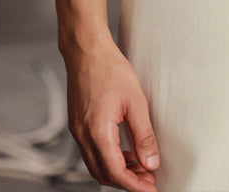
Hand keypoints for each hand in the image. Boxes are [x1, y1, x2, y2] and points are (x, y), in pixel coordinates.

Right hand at [64, 36, 159, 191]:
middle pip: (104, 174)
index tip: (151, 188)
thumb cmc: (110, 69)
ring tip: (140, 165)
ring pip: (96, 165)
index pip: (116, 173)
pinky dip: (108, 157)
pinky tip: (124, 150)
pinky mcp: (76, 124)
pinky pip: (91, 151)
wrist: (86, 50)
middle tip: (148, 179)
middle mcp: (83, 136)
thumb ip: (143, 135)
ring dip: (117, 171)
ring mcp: (77, 130)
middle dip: (127, 181)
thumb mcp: (135, 101)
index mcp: (98, 133)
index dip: (135, 185)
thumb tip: (151, 162)